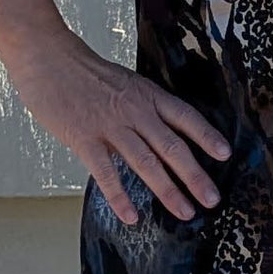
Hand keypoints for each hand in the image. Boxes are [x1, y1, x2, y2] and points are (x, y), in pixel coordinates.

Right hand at [8, 31, 230, 223]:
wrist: (47, 57)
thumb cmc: (81, 70)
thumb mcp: (123, 82)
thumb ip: (140, 105)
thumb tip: (157, 130)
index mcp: (147, 95)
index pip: (186, 117)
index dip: (207, 136)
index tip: (225, 155)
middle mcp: (135, 111)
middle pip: (173, 146)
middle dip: (195, 176)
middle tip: (212, 199)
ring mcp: (110, 126)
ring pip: (147, 163)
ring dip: (168, 190)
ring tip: (185, 212)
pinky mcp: (85, 139)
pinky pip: (107, 173)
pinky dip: (120, 197)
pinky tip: (131, 216)